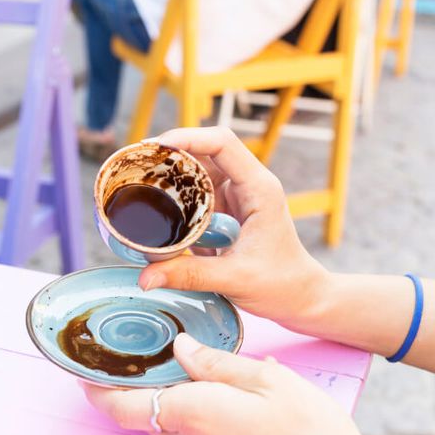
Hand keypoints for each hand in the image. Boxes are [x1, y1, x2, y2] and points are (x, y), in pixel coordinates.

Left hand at [83, 334, 398, 434]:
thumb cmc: (308, 432)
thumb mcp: (266, 379)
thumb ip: (217, 363)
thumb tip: (183, 349)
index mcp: (192, 413)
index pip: (122, 407)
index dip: (97, 390)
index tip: (83, 373)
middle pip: (140, 416)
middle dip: (128, 390)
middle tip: (129, 359)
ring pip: (163, 426)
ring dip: (157, 399)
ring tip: (171, 367)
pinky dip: (183, 412)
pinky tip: (210, 392)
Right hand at [139, 127, 330, 329]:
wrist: (298, 297)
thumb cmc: (280, 284)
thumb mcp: (234, 279)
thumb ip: (189, 275)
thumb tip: (145, 278)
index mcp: (259, 188)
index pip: (222, 143)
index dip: (188, 137)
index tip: (157, 147)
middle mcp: (246, 185)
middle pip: (204, 150)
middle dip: (169, 152)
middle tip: (136, 163)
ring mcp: (235, 196)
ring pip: (197, 170)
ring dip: (169, 172)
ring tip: (137, 179)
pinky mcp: (224, 211)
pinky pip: (195, 192)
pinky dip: (173, 194)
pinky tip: (152, 203)